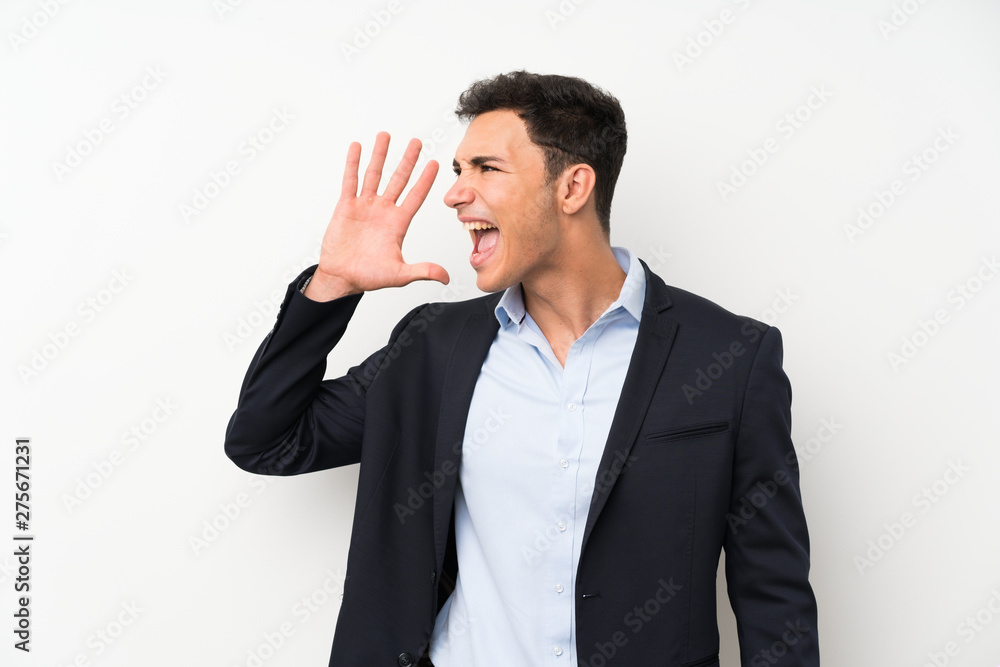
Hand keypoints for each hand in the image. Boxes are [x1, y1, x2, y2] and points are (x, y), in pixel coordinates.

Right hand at [304, 132, 447, 300]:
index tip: (435, 164)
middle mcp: (384, 210)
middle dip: (407, 160)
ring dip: (380, 155)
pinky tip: (357, 147)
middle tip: (416, 141)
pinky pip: (350, 181)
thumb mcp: (399, 275)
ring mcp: (365, 206)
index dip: (425, 180)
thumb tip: (445, 278)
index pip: (416, 196)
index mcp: (398, 224)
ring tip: (386, 135)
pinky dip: (353, 164)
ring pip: (374, 175)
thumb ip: (422, 271)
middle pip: (399, 179)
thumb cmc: (368, 276)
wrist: (341, 278)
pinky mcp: (346, 206)